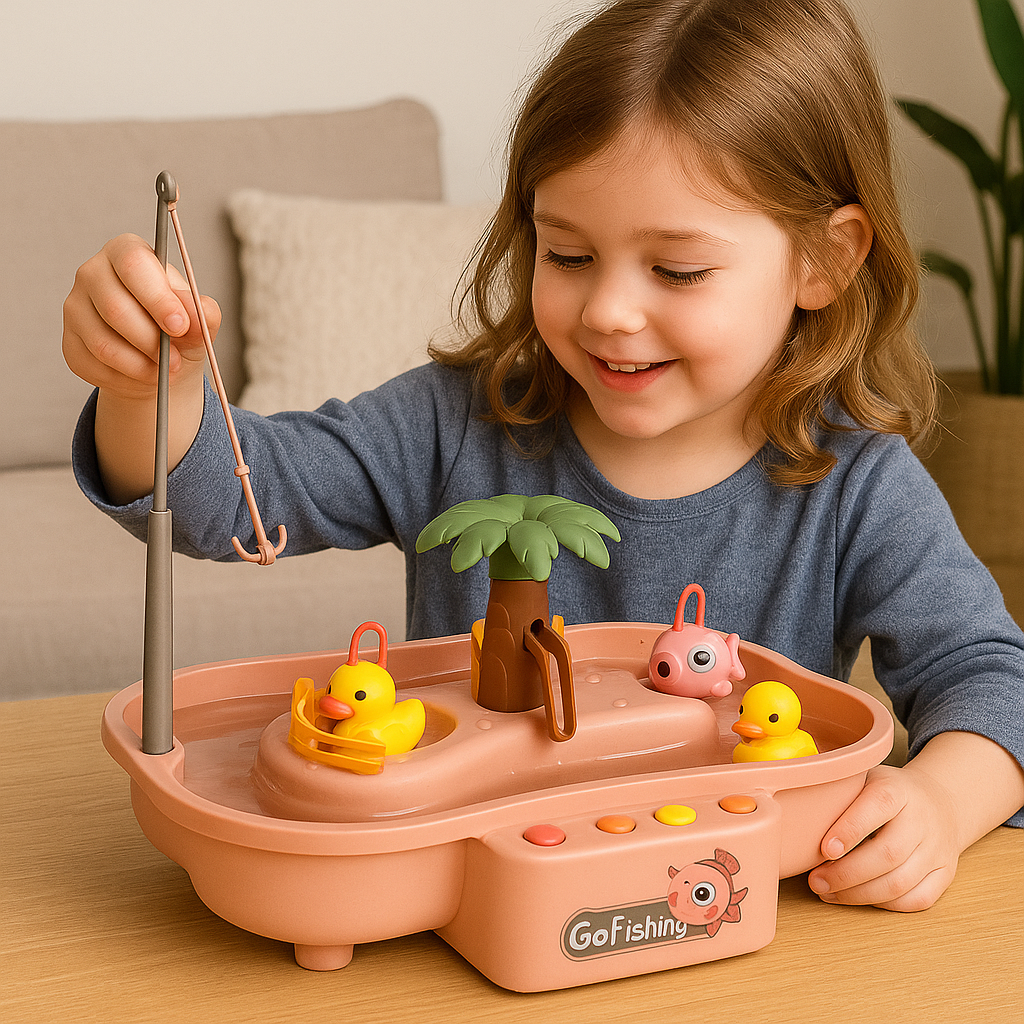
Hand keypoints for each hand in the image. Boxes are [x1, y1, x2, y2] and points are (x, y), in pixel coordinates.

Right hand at [62, 233, 217, 399]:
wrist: (160, 362)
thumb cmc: (178, 330)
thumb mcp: (198, 320)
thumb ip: (202, 313)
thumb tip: (198, 313)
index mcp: (127, 253)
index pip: (133, 264)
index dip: (157, 298)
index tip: (180, 326)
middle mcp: (93, 273)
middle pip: (114, 307)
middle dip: (151, 340)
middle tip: (175, 360)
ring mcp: (76, 307)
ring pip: (102, 342)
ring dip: (140, 364)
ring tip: (164, 369)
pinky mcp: (70, 342)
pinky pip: (94, 364)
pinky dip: (125, 377)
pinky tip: (142, 374)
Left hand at [806, 762, 960, 911]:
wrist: (940, 801)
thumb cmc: (888, 793)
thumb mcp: (864, 779)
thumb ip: (837, 794)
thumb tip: (792, 816)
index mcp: (897, 790)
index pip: (877, 807)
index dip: (850, 830)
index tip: (824, 849)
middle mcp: (921, 819)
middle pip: (887, 854)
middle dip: (846, 874)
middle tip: (816, 881)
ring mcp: (937, 849)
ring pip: (900, 882)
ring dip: (859, 895)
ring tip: (828, 892)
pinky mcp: (945, 873)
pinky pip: (917, 899)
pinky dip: (885, 905)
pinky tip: (859, 897)